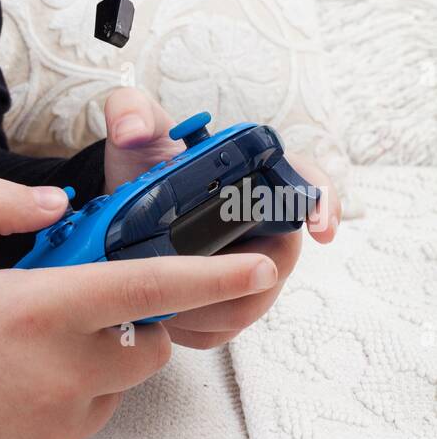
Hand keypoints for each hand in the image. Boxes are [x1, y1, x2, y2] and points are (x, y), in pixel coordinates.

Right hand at [0, 175, 279, 438]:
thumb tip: (57, 200)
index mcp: (39, 310)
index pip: (148, 287)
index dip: (212, 275)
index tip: (260, 266)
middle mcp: (61, 373)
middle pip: (145, 344)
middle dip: (132, 321)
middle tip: (74, 304)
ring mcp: (56, 426)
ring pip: (116, 387)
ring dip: (97, 362)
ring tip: (28, 349)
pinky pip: (84, 424)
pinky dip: (67, 401)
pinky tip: (10, 388)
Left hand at [103, 88, 340, 348]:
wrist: (115, 211)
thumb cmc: (139, 165)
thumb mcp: (130, 127)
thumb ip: (129, 110)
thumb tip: (132, 130)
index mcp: (251, 174)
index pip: (306, 183)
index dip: (323, 203)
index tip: (321, 229)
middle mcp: (260, 223)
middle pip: (277, 261)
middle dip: (237, 277)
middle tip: (188, 277)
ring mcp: (246, 268)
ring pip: (250, 302)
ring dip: (208, 306)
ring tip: (163, 295)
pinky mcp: (225, 303)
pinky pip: (223, 327)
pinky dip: (194, 325)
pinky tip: (164, 313)